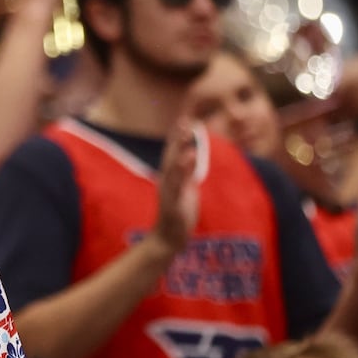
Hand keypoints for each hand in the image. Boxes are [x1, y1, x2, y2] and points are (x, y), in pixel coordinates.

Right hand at [149, 120, 200, 257]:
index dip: (178, 137)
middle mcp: (166, 180)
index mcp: (170, 177)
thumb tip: (192, 157)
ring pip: (173, 167)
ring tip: (187, 135)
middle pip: (171, 155)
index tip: (184, 119)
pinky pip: (178, 183)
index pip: (173, 153)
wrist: (169, 237)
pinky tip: (191, 157)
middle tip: (184, 120)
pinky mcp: (172, 202)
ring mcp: (168, 190)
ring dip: (179, 150)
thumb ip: (187, 173)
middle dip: (177, 138)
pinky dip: (184, 169)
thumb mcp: (185, 189)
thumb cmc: (178, 213)